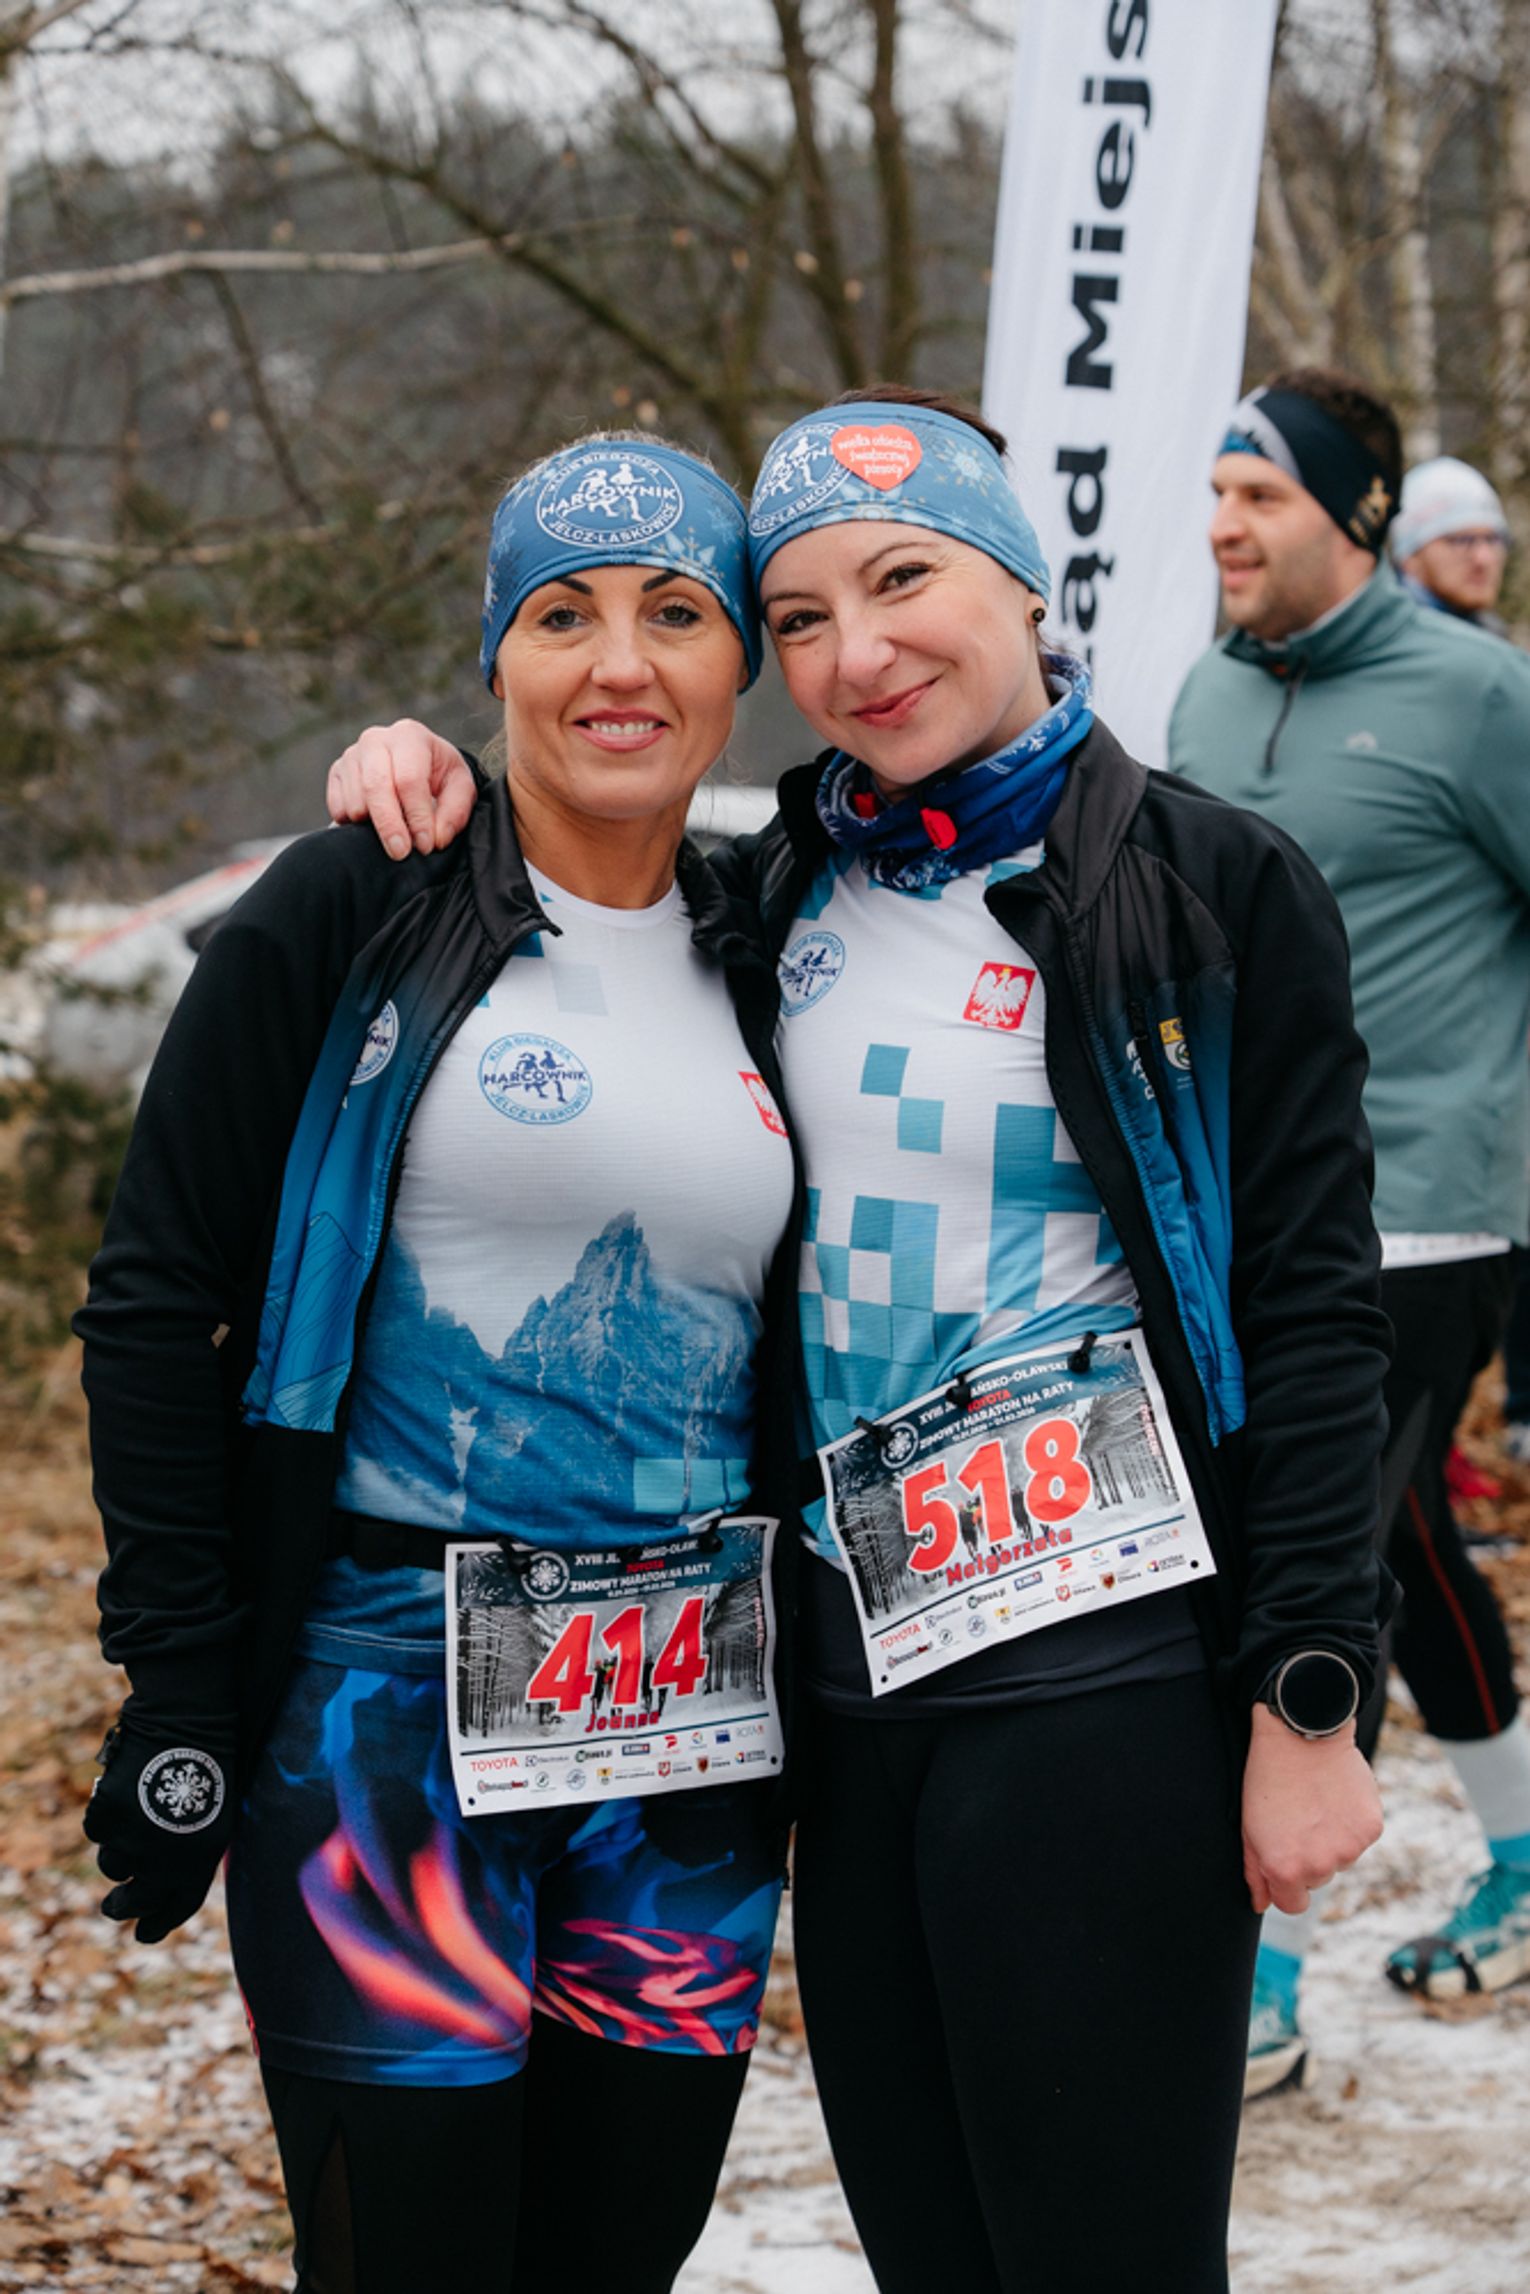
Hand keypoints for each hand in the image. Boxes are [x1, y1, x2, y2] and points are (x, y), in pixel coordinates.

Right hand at [83, 1703, 237, 1943]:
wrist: (190, 1719)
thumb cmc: (212, 1759)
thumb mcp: (218, 1812)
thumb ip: (195, 1850)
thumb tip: (167, 1881)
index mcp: (202, 1857)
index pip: (179, 1905)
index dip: (160, 1924)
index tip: (143, 1934)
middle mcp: (164, 1858)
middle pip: (135, 1900)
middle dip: (123, 1907)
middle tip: (115, 1906)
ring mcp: (132, 1838)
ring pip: (112, 1864)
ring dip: (117, 1853)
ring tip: (132, 1822)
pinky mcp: (106, 1816)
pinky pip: (97, 1830)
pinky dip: (105, 1819)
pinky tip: (122, 1795)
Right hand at [325, 719, 475, 858]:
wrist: (417, 763)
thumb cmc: (440, 775)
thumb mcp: (460, 788)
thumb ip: (454, 813)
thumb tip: (436, 838)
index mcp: (410, 736)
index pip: (409, 779)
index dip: (417, 816)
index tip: (425, 845)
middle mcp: (376, 739)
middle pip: (376, 787)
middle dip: (389, 825)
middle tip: (401, 853)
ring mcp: (352, 755)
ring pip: (354, 799)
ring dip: (373, 826)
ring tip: (394, 835)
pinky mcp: (336, 772)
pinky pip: (337, 806)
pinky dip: (353, 823)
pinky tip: (374, 824)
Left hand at [1241, 1704, 1381, 1915]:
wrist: (1301, 1734)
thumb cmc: (1267, 1778)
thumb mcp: (1249, 1826)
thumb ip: (1255, 1872)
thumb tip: (1261, 1904)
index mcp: (1286, 1869)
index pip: (1293, 1905)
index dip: (1286, 1885)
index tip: (1284, 1863)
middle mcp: (1320, 1866)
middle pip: (1317, 1880)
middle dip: (1308, 1858)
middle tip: (1297, 1819)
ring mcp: (1349, 1848)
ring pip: (1341, 1858)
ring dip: (1331, 1840)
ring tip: (1315, 1803)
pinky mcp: (1370, 1829)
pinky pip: (1360, 1838)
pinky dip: (1351, 1823)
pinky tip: (1335, 1796)